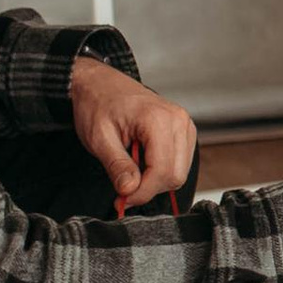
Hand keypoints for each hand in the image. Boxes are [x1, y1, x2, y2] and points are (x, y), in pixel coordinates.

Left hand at [70, 52, 196, 210]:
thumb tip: (130, 190)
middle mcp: (178, 121)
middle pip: (176, 175)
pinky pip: (179, 163)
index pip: (162, 171)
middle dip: (149, 188)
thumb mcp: (99, 138)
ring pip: (180, 172)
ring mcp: (184, 125)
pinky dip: (161, 171)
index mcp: (158, 119)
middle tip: (124, 188)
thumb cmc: (98, 103)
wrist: (100, 84)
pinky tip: (142, 162)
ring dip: (155, 181)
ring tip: (131, 170)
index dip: (143, 192)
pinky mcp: (184, 131)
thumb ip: (117, 166)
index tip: (123, 198)